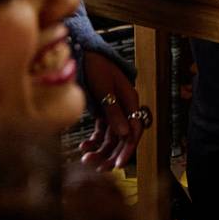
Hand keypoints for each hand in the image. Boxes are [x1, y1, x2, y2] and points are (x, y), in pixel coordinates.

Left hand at [79, 53, 143, 170]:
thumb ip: (114, 111)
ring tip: (86, 159)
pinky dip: (94, 141)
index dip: (127, 149)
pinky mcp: (102, 110)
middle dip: (111, 154)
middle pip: (123, 137)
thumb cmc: (96, 64)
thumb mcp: (105, 88)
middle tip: (99, 168)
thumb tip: (124, 133)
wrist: (84, 51)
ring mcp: (113, 109)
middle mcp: (124, 107)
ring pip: (111, 137)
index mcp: (131, 100)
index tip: (118, 164)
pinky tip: (84, 147)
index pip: (135, 130)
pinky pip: (101, 131)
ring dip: (100, 150)